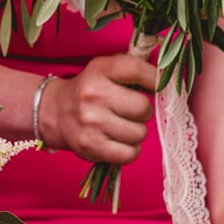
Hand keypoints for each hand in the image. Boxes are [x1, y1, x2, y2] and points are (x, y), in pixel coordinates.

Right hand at [39, 54, 156, 164]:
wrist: (55, 112)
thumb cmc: (90, 90)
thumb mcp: (105, 70)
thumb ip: (133, 70)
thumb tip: (169, 79)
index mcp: (99, 70)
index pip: (137, 70)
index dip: (155, 80)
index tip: (158, 87)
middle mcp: (93, 94)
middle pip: (143, 108)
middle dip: (143, 112)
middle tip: (131, 111)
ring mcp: (91, 122)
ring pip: (139, 133)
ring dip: (135, 132)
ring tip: (121, 127)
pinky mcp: (91, 146)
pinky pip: (130, 154)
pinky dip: (129, 150)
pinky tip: (118, 142)